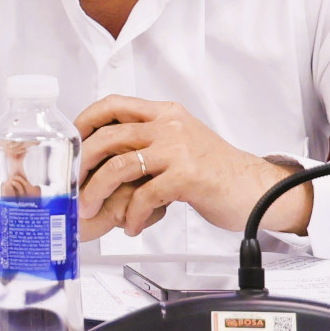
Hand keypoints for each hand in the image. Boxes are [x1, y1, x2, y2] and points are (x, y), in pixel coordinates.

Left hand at [73, 95, 311, 239]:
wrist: (258, 190)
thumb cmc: (217, 172)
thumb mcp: (181, 143)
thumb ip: (149, 141)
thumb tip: (106, 154)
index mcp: (166, 113)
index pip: (114, 104)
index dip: (86, 121)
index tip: (71, 143)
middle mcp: (170, 126)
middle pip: (109, 136)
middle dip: (83, 163)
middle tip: (74, 184)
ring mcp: (178, 150)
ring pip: (119, 165)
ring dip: (98, 192)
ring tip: (92, 210)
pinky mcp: (187, 176)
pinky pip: (145, 196)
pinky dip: (132, 215)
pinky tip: (131, 226)